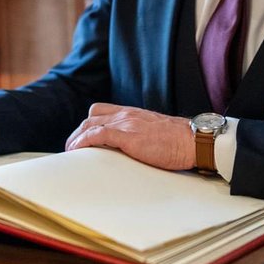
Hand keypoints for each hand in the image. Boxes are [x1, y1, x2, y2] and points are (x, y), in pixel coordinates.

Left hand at [65, 104, 193, 170]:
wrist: (192, 140)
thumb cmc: (179, 141)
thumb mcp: (155, 132)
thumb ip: (140, 134)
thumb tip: (131, 149)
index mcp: (133, 113)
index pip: (100, 111)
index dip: (88, 124)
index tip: (81, 138)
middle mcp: (126, 114)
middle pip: (91, 117)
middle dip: (78, 133)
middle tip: (72, 149)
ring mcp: (126, 124)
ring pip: (90, 125)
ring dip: (76, 139)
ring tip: (71, 153)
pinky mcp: (127, 136)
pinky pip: (97, 135)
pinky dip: (83, 141)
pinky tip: (77, 151)